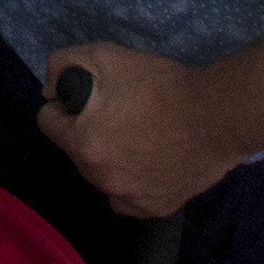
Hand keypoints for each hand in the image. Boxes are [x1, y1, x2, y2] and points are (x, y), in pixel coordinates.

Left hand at [37, 45, 238, 220]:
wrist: (215, 116)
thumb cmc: (159, 85)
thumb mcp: (104, 56)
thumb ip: (63, 66)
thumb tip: (51, 91)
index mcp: (82, 141)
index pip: (48, 122)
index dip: (65, 106)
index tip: (87, 100)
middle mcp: (98, 176)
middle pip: (74, 149)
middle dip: (87, 130)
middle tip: (118, 113)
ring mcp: (126, 196)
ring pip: (99, 173)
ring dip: (108, 156)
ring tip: (137, 135)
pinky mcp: (153, 208)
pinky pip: (125, 198)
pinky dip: (130, 182)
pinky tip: (146, 162)